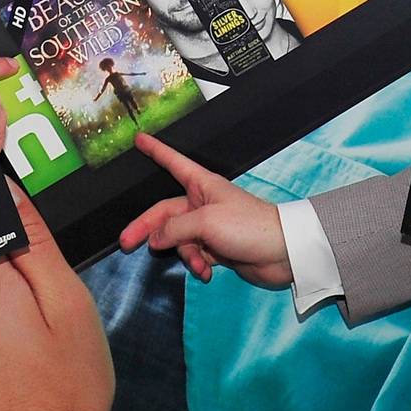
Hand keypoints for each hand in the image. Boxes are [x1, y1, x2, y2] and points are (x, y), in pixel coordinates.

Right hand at [117, 133, 290, 288]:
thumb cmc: (249, 226)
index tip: (140, 139)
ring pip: (179, 239)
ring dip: (185, 254)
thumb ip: (175, 229)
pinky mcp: (217, 247)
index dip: (156, 151)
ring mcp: (210, 227)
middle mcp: (203, 203)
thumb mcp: (206, 223)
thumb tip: (154, 238)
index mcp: (202, 185)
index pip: (173, 163)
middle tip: (127, 243)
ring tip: (198, 264)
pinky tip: (206, 271)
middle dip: (148, 230)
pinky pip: (195, 254)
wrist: (282, 253)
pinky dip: (197, 264)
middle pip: (165, 213)